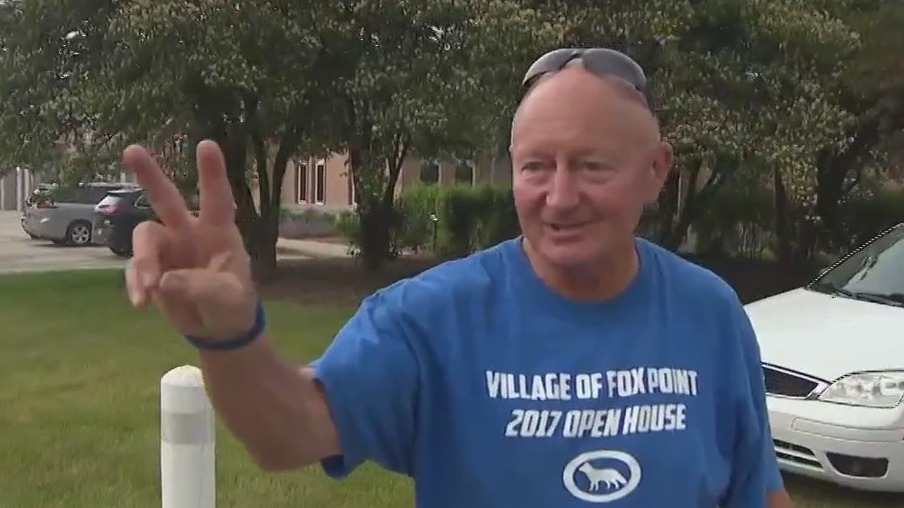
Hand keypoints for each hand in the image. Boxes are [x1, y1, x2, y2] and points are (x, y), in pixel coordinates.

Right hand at [123, 140, 257, 341]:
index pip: (217, 199)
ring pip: (144, 237)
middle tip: (132, 149)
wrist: (218, 329)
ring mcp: (168, 248)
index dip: (213, 173)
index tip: (207, 144)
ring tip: (151, 290)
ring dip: (144, 261)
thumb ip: (201, 287)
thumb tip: (163, 280)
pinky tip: (142, 303)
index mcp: (218, 233)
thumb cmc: (232, 304)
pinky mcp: (152, 268)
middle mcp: (190, 233)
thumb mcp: (227, 298)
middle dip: (150, 175)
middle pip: (167, 199)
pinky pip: (135, 268)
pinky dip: (136, 283)